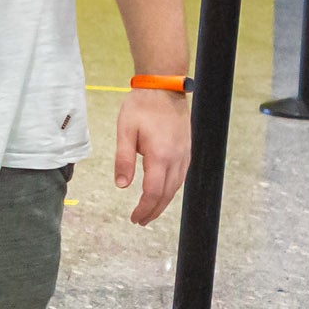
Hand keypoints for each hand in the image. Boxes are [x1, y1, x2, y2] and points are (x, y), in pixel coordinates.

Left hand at [112, 87, 189, 225]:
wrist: (164, 87)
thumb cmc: (142, 107)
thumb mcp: (125, 131)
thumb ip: (124, 159)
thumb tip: (121, 185)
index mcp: (160, 155)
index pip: (153, 191)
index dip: (144, 208)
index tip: (134, 218)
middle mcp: (176, 158)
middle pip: (167, 194)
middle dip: (153, 210)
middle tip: (140, 221)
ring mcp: (184, 154)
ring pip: (176, 187)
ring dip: (163, 202)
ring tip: (150, 212)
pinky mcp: (186, 149)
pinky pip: (181, 176)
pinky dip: (171, 189)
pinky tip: (163, 192)